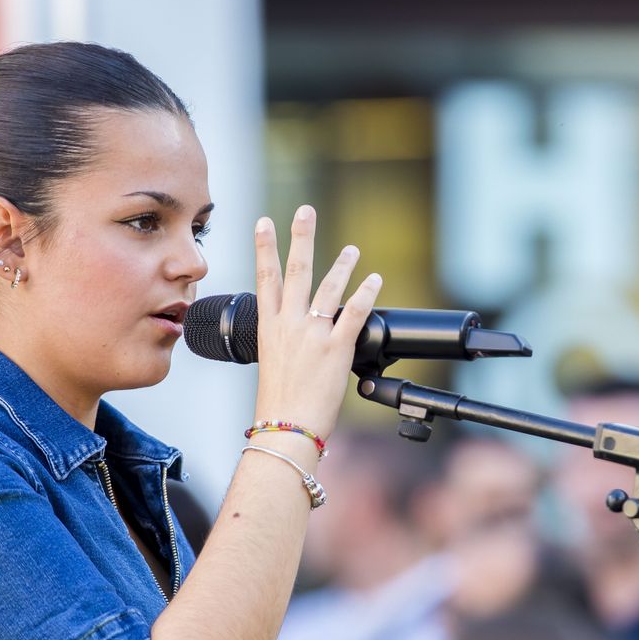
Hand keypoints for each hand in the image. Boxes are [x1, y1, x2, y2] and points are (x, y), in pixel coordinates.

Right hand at [252, 205, 382, 441]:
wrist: (286, 428)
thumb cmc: (279, 405)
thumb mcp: (274, 365)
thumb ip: (287, 343)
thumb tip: (299, 339)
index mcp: (268, 328)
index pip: (265, 278)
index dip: (264, 247)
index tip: (265, 222)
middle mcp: (289, 325)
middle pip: (295, 271)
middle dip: (300, 237)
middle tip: (304, 211)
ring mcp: (313, 334)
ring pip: (329, 288)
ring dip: (342, 264)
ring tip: (352, 250)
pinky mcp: (337, 348)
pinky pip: (354, 312)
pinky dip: (366, 293)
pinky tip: (374, 279)